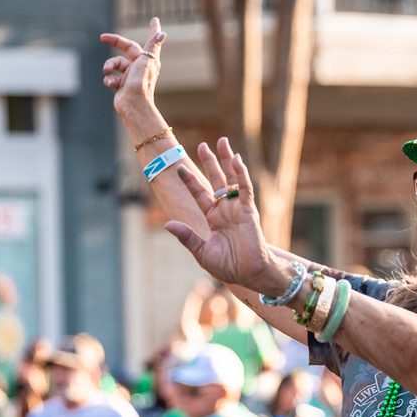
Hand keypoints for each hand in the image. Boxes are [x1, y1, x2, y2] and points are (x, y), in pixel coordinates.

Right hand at [100, 18, 164, 109]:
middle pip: (126, 49)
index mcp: (148, 60)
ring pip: (115, 64)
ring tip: (106, 70)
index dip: (152, 30)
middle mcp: (140, 67)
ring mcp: (130, 77)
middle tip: (102, 37)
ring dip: (109, 65)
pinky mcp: (121, 86)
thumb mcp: (147, 61)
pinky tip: (111, 84)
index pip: (149, 41)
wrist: (133, 106)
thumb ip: (153, 46)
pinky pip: (111, 77)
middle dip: (114, 42)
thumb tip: (162, 33)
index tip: (154, 20)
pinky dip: (109, 79)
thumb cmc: (141, 83)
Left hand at [164, 142, 289, 295]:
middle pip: (216, 180)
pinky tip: (236, 160)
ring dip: (226, 161)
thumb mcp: (201, 252)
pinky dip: (241, 175)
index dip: (191, 182)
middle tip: (203, 145)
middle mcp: (225, 210)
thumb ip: (186, 237)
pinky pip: (245, 189)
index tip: (180, 168)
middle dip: (210, 163)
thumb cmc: (228, 267)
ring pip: (231, 179)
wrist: (248, 274)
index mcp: (213, 219)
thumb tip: (167, 224)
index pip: (200, 195)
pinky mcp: (248, 210)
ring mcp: (237, 208)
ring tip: (222, 142)